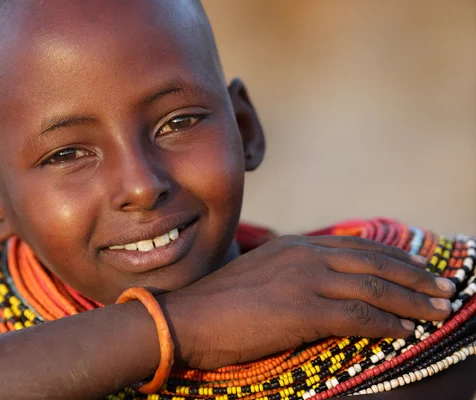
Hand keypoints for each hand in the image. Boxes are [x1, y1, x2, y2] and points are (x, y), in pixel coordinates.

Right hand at [163, 235, 454, 369]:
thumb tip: (320, 284)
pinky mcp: (302, 310)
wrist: (187, 317)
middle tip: (444, 290)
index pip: (358, 246)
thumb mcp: (260, 275)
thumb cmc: (219, 302)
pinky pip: (357, 316)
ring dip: (411, 302)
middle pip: (374, 262)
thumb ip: (291, 272)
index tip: (421, 269)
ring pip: (372, 288)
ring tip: (437, 311)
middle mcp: (304, 256)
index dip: (395, 258)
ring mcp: (304, 281)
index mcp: (294, 246)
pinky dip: (386, 324)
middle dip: (415, 277)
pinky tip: (403, 332)